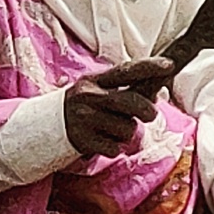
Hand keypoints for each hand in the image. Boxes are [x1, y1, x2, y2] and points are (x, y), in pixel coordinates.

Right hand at [56, 60, 173, 161]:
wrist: (45, 127)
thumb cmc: (83, 107)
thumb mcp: (99, 91)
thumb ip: (128, 88)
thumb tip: (160, 86)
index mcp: (95, 80)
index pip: (126, 70)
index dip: (148, 67)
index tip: (169, 65)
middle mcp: (88, 96)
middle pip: (132, 102)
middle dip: (148, 110)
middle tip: (150, 115)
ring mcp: (84, 119)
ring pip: (127, 129)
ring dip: (127, 133)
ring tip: (111, 129)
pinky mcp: (82, 141)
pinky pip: (115, 148)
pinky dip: (114, 148)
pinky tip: (102, 141)